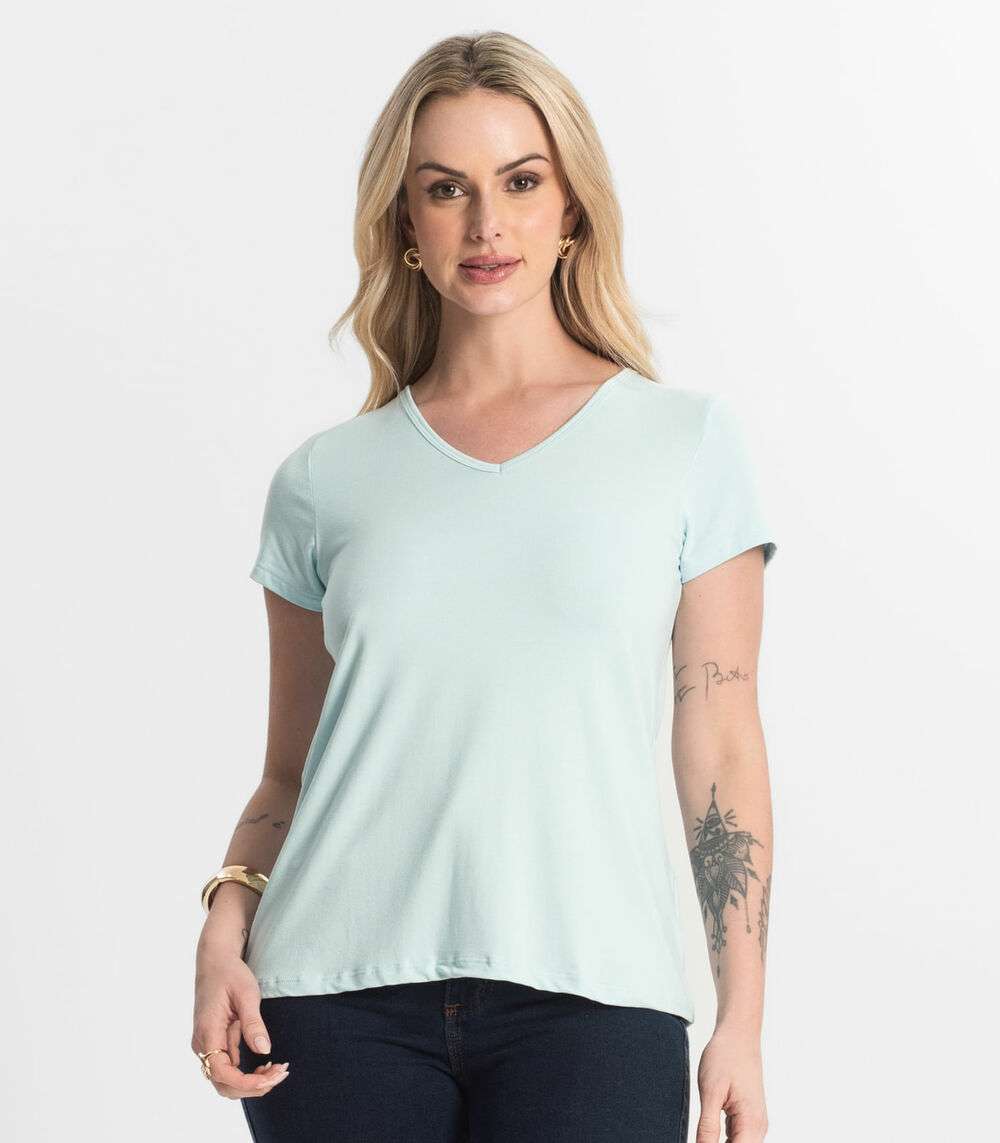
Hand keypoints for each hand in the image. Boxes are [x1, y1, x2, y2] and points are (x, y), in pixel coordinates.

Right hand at [192, 947, 289, 1098]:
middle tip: (280, 1074)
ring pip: (226, 1079)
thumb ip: (253, 1023)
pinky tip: (267, 1064)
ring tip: (277, 1071)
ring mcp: (208, 1045)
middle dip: (252, 1086)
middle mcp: (203, 1044)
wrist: (215, 961)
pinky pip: (229, 1068)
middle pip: (223, 1083)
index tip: (269, 1079)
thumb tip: (264, 1050)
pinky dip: (247, 1072)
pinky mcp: (215, 1043)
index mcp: (208, 1031)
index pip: (221, 1071)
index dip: (244, 1082)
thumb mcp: (246, 993)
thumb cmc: (230, 973)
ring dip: (251, 1082)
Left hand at [695, 1024, 767, 1141]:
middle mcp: (758, 1127)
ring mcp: (754, 1122)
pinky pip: (737, 1137)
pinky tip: (708, 1132)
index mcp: (751, 1123)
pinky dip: (723, 1139)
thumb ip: (707, 1127)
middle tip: (700, 1134)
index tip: (700, 1140)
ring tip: (702, 1133)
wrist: (738, 1035)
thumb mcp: (711, 1092)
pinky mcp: (748, 1116)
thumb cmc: (725, 1057)